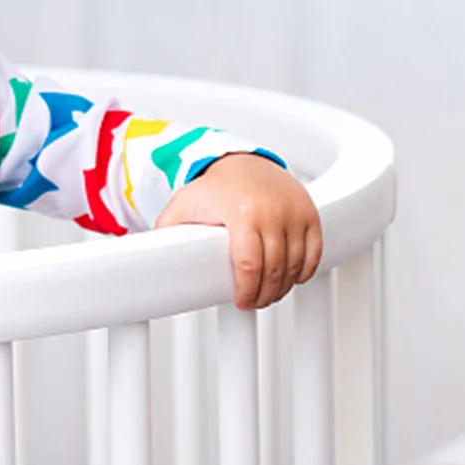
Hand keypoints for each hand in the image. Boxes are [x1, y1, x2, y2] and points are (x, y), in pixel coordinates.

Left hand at [155, 154, 321, 309]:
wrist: (243, 163)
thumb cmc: (214, 189)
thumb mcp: (183, 206)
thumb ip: (167, 231)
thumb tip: (150, 259)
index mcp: (241, 211)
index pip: (249, 263)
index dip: (246, 289)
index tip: (242, 301)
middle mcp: (272, 210)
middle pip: (274, 269)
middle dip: (264, 294)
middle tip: (253, 302)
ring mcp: (294, 212)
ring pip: (296, 265)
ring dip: (283, 287)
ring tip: (269, 293)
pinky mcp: (310, 214)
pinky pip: (314, 253)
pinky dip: (305, 271)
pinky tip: (291, 278)